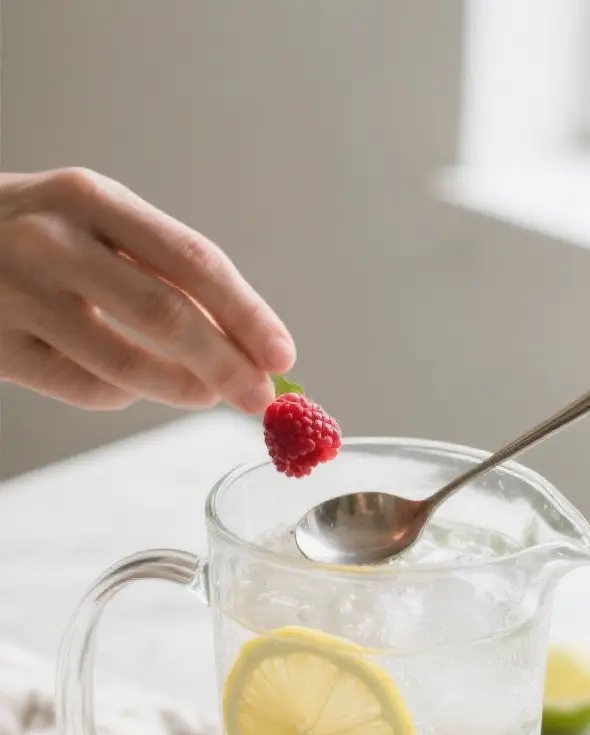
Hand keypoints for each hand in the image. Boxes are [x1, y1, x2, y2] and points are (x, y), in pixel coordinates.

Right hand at [0, 168, 294, 411]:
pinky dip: (120, 396)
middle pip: (167, 316)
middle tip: (260, 399)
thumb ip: (156, 267)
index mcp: (92, 199)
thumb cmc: (27, 234)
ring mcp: (21, 297)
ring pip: (126, 365)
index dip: (246, 313)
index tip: (282, 355)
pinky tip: (128, 386)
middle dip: (226, 364)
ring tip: (207, 395)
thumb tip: (242, 336)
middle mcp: (55, 242)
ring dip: (181, 390)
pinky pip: (85, 389)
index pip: (192, 260)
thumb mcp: (88, 219)